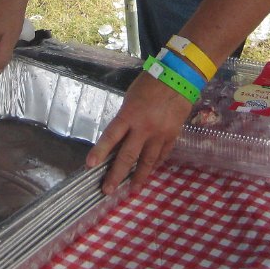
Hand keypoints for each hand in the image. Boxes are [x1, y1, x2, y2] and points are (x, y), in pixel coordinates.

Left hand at [85, 71, 193, 194]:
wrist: (179, 78)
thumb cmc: (150, 84)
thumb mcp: (130, 98)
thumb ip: (125, 119)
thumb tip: (119, 139)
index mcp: (129, 115)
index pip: (111, 137)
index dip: (100, 152)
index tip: (90, 166)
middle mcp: (144, 128)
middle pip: (128, 156)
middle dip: (116, 175)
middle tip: (107, 190)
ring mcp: (160, 134)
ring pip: (148, 161)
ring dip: (139, 177)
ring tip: (132, 190)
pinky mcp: (173, 136)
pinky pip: (162, 155)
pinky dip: (155, 164)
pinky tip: (150, 172)